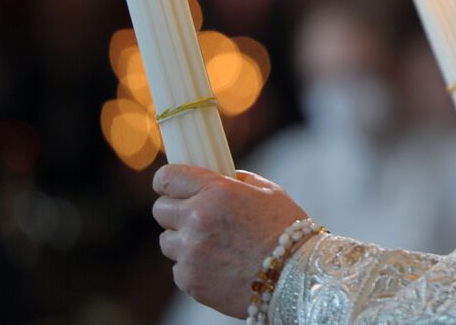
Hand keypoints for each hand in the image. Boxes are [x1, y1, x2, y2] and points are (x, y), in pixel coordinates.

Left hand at [152, 165, 308, 316]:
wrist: (295, 277)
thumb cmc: (287, 231)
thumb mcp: (268, 192)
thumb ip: (238, 180)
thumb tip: (219, 176)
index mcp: (216, 191)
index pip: (167, 179)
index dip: (166, 181)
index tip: (169, 186)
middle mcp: (197, 219)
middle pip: (160, 210)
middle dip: (174, 211)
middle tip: (193, 217)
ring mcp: (191, 252)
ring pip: (167, 241)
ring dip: (183, 240)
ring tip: (211, 245)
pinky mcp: (189, 279)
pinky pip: (179, 267)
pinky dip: (193, 266)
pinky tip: (218, 265)